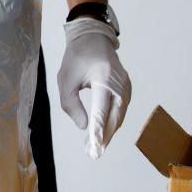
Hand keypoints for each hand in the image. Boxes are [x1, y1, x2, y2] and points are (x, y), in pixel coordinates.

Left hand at [56, 17, 131, 159]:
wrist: (93, 38)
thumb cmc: (77, 58)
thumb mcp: (65, 79)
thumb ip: (71, 104)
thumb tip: (84, 127)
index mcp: (104, 77)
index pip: (101, 109)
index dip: (98, 130)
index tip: (95, 147)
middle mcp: (119, 83)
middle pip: (113, 117)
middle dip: (103, 137)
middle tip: (92, 153)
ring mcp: (126, 87)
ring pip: (118, 117)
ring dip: (107, 133)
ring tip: (93, 147)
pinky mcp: (126, 90)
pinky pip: (120, 111)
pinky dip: (111, 123)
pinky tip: (101, 133)